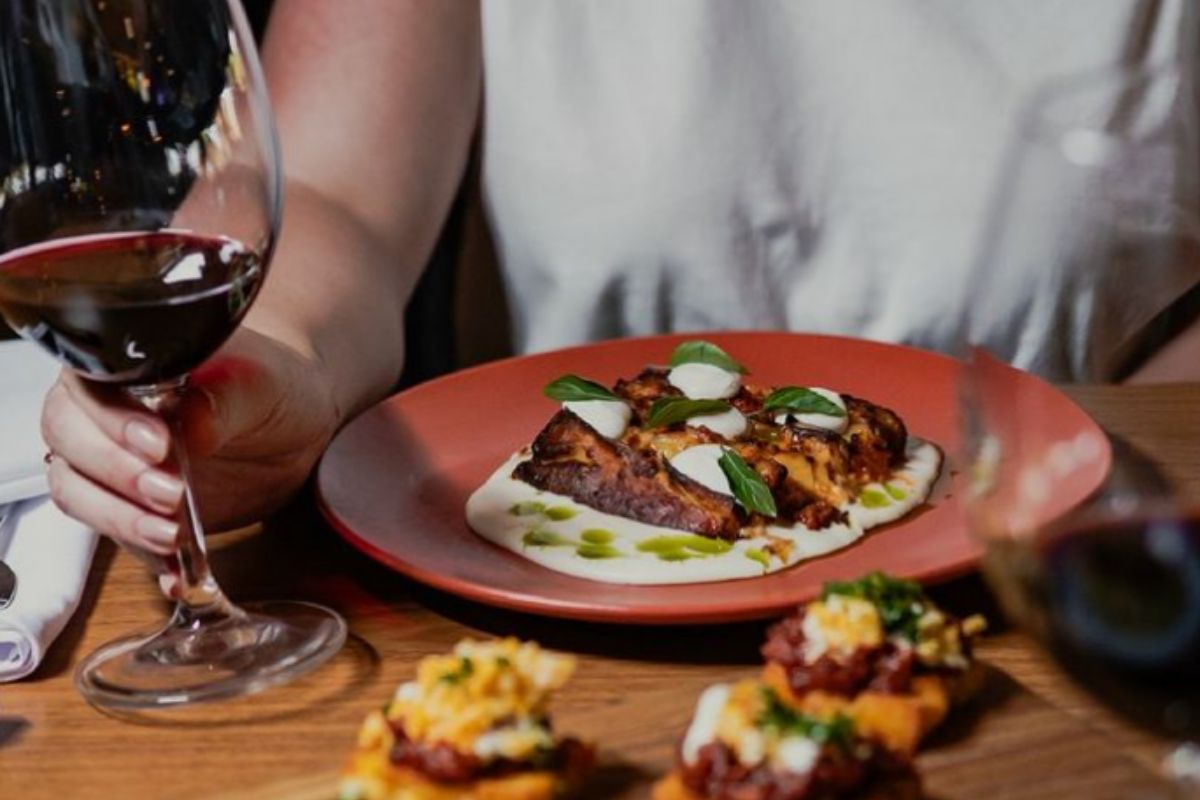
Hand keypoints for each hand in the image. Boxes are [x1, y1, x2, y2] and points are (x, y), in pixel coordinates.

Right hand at [40, 328, 342, 553]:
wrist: (296, 422)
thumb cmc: (271, 385)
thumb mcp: (260, 384)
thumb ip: (223, 398)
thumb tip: (190, 421)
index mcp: (123, 368)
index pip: (87, 391)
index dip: (112, 422)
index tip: (158, 445)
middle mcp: (104, 414)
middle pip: (70, 446)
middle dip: (116, 476)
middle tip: (170, 493)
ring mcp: (115, 464)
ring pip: (80, 495)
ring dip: (120, 521)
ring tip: (171, 536)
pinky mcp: (136, 507)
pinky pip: (121, 536)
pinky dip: (146, 557)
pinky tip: (176, 573)